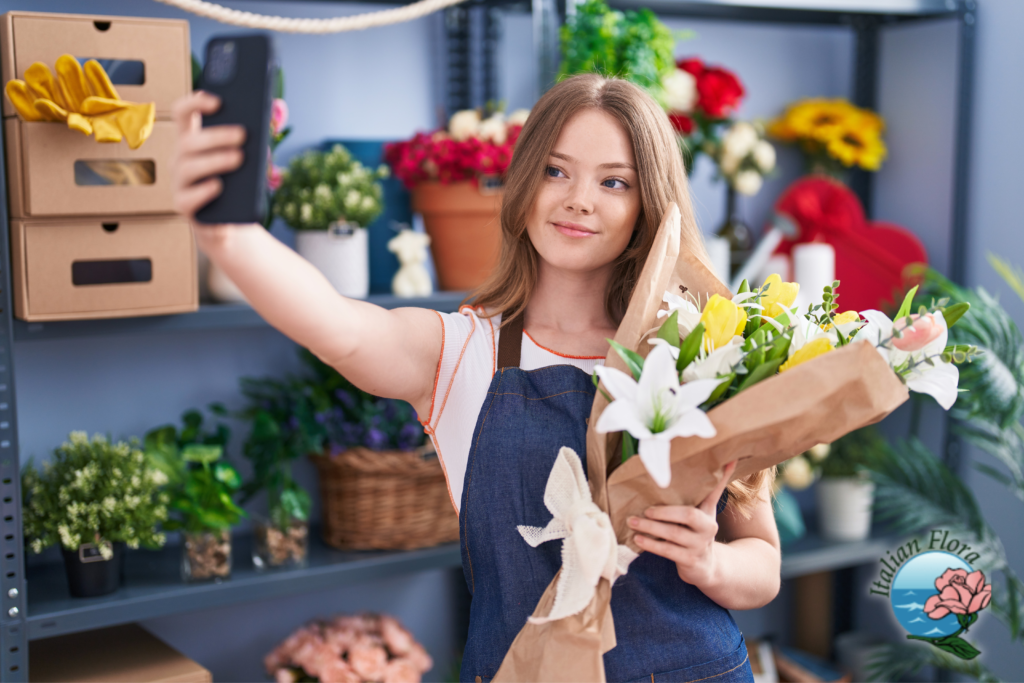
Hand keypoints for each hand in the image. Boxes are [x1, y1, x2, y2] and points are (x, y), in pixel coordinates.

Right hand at [170, 91, 246, 224]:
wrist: (229, 223)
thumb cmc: (235, 186)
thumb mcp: (242, 163)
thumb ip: (244, 144)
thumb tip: (259, 126)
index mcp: (191, 142)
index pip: (182, 114)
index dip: (194, 103)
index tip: (217, 100)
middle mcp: (180, 160)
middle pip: (188, 141)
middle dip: (217, 135)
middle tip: (243, 135)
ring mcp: (179, 183)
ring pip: (189, 167)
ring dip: (215, 160)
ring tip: (239, 158)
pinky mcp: (183, 206)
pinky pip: (187, 198)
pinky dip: (204, 192)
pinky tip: (219, 187)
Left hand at [628, 461, 736, 588]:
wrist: (706, 567)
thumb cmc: (695, 534)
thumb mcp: (700, 515)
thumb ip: (696, 496)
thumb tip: (702, 468)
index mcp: (709, 512)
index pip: (715, 491)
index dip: (722, 476)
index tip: (729, 460)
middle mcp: (708, 527)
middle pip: (689, 514)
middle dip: (663, 511)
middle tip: (644, 509)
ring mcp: (700, 545)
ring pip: (674, 533)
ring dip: (650, 527)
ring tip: (632, 522)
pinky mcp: (690, 560)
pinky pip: (668, 551)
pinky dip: (651, 544)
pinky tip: (638, 539)